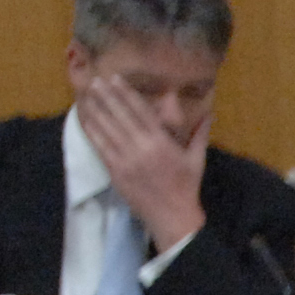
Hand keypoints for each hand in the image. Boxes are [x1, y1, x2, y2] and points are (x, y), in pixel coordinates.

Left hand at [75, 74, 208, 254]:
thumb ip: (200, 134)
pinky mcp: (115, 171)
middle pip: (120, 116)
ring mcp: (126, 159)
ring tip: (86, 95)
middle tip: (95, 81)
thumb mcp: (196, 159)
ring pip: (106, 128)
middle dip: (107, 97)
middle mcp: (142, 147)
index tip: (115, 79)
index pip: (140, 111)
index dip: (126, 93)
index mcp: (162, 142)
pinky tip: (85, 119)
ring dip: (95, 110)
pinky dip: (91, 130)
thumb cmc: (186, 187)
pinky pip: (99, 146)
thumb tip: (209, 114)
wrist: (172, 215)